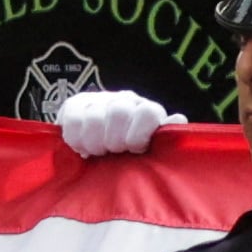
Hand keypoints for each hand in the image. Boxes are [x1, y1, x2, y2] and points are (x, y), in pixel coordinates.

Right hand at [54, 88, 179, 159]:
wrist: (99, 139)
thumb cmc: (128, 150)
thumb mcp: (150, 148)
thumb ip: (164, 137)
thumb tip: (179, 119)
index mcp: (146, 109)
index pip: (147, 111)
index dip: (138, 135)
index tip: (133, 150)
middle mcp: (124, 99)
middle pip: (118, 112)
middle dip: (113, 141)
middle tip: (112, 152)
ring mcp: (98, 99)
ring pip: (93, 118)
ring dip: (93, 143)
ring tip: (97, 151)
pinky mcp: (75, 104)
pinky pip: (72, 120)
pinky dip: (75, 139)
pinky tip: (81, 146)